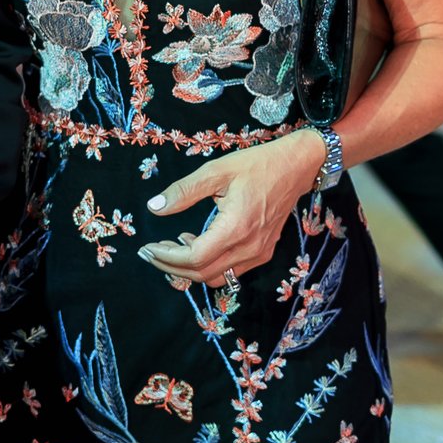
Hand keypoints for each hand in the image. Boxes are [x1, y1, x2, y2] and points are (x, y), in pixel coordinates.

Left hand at [136, 130, 328, 286]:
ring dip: (190, 269)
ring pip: (217, 277)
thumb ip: (183, 192)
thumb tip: (154, 207)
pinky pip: (231, 271)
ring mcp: (259, 253)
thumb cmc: (256, 165)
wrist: (295, 167)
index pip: (195, 258)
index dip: (167, 257)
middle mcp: (249, 248)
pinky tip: (196, 243)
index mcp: (236, 228)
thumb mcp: (215, 171)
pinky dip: (209, 265)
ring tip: (171, 247)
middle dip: (172, 267)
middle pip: (203, 274)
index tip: (147, 248)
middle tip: (150, 252)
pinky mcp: (263, 252)